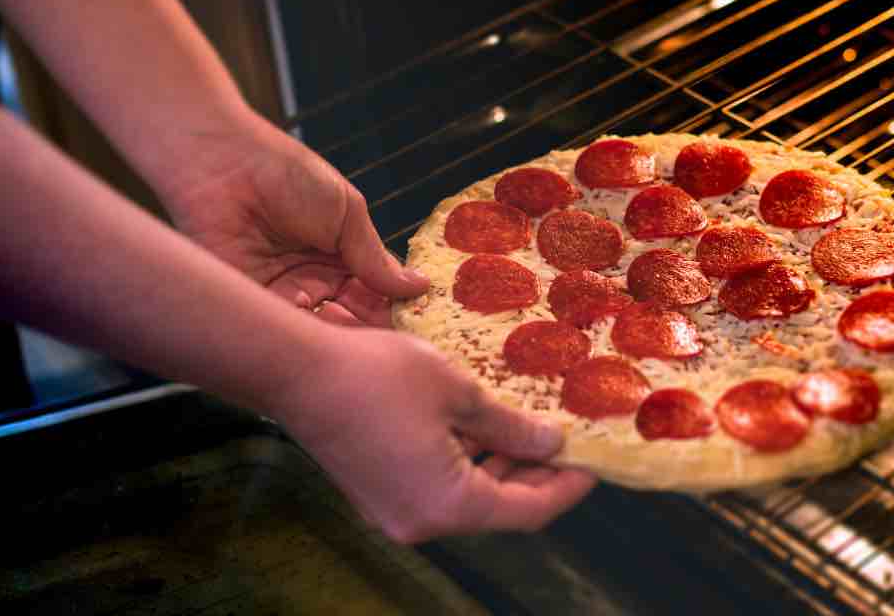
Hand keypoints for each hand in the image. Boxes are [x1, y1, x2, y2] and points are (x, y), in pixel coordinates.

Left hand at [160, 109, 425, 326]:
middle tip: (401, 345)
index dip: (396, 310)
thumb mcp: (346, 212)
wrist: (223, 163)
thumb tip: (418, 286)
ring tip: (372, 343)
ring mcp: (282, 295)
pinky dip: (310, 335)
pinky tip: (332, 333)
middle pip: (352, 318)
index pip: (374, 295)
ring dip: (346, 337)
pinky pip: (286, 328)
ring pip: (322, 329)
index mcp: (339, 258)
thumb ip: (376, 257)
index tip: (421, 325)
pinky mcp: (252, 303)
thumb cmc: (287, 175)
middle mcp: (312, 281)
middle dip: (375, 331)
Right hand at [276, 327, 596, 541]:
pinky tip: (487, 425)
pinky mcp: (380, 493)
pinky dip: (469, 462)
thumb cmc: (377, 376)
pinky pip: (440, 486)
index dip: (568, 486)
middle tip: (570, 438)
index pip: (529, 510)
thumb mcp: (460, 393)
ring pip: (469, 496)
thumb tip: (552, 443)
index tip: (596, 460)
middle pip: (499, 508)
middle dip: (538, 474)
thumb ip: (512, 425)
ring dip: (503, 465)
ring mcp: (397, 511)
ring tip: (534, 425)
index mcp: (448, 505)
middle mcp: (422, 521)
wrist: (297, 371)